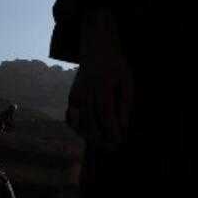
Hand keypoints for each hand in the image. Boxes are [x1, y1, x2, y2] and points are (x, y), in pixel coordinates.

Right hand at [67, 13, 133, 151]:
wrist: (96, 50)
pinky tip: (90, 136)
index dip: (111, 130)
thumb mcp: (127, 80)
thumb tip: (123, 124)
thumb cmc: (115, 66)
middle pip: (90, 121)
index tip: (119, 140)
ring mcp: (76, 95)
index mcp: (101, 86)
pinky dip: (80, 129)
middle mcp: (85, 91)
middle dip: (101, 138)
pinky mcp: (71, 97)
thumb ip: (125, 102)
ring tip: (103, 145)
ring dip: (91, 137)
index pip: (104, 114)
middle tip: (112, 147)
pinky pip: (73, 118)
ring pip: (80, 122)